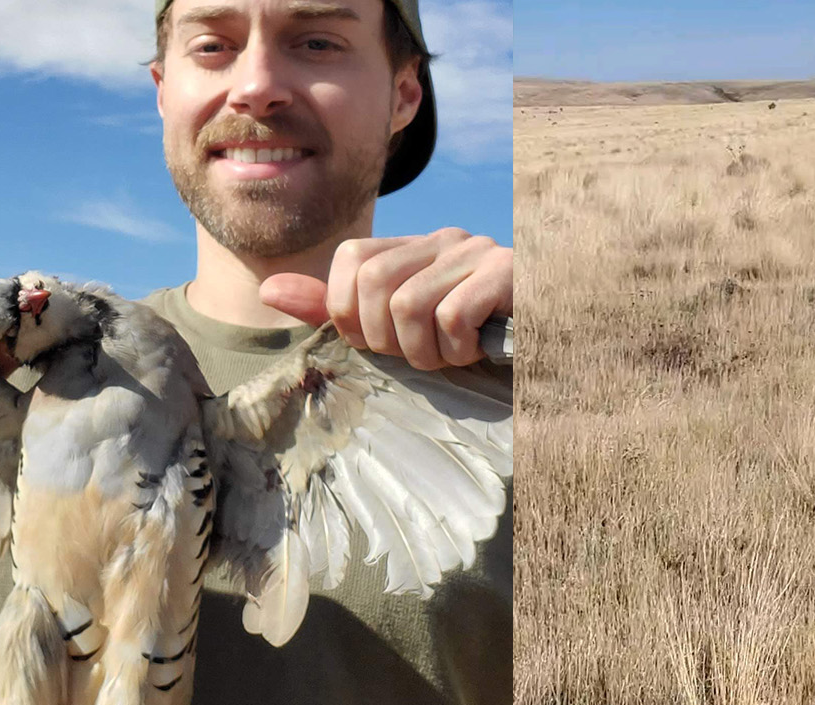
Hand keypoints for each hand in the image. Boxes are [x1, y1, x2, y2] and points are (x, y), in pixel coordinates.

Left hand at [260, 228, 511, 370]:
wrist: (546, 343)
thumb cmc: (467, 340)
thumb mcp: (397, 328)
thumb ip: (335, 309)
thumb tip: (267, 291)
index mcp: (412, 247)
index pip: (350, 259)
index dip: (350, 313)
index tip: (382, 343)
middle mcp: (442, 239)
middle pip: (374, 284)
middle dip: (387, 340)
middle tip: (419, 354)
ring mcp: (476, 252)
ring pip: (409, 305)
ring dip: (425, 351)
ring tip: (450, 355)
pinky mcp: (507, 273)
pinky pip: (453, 315)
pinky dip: (457, 348)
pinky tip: (475, 350)